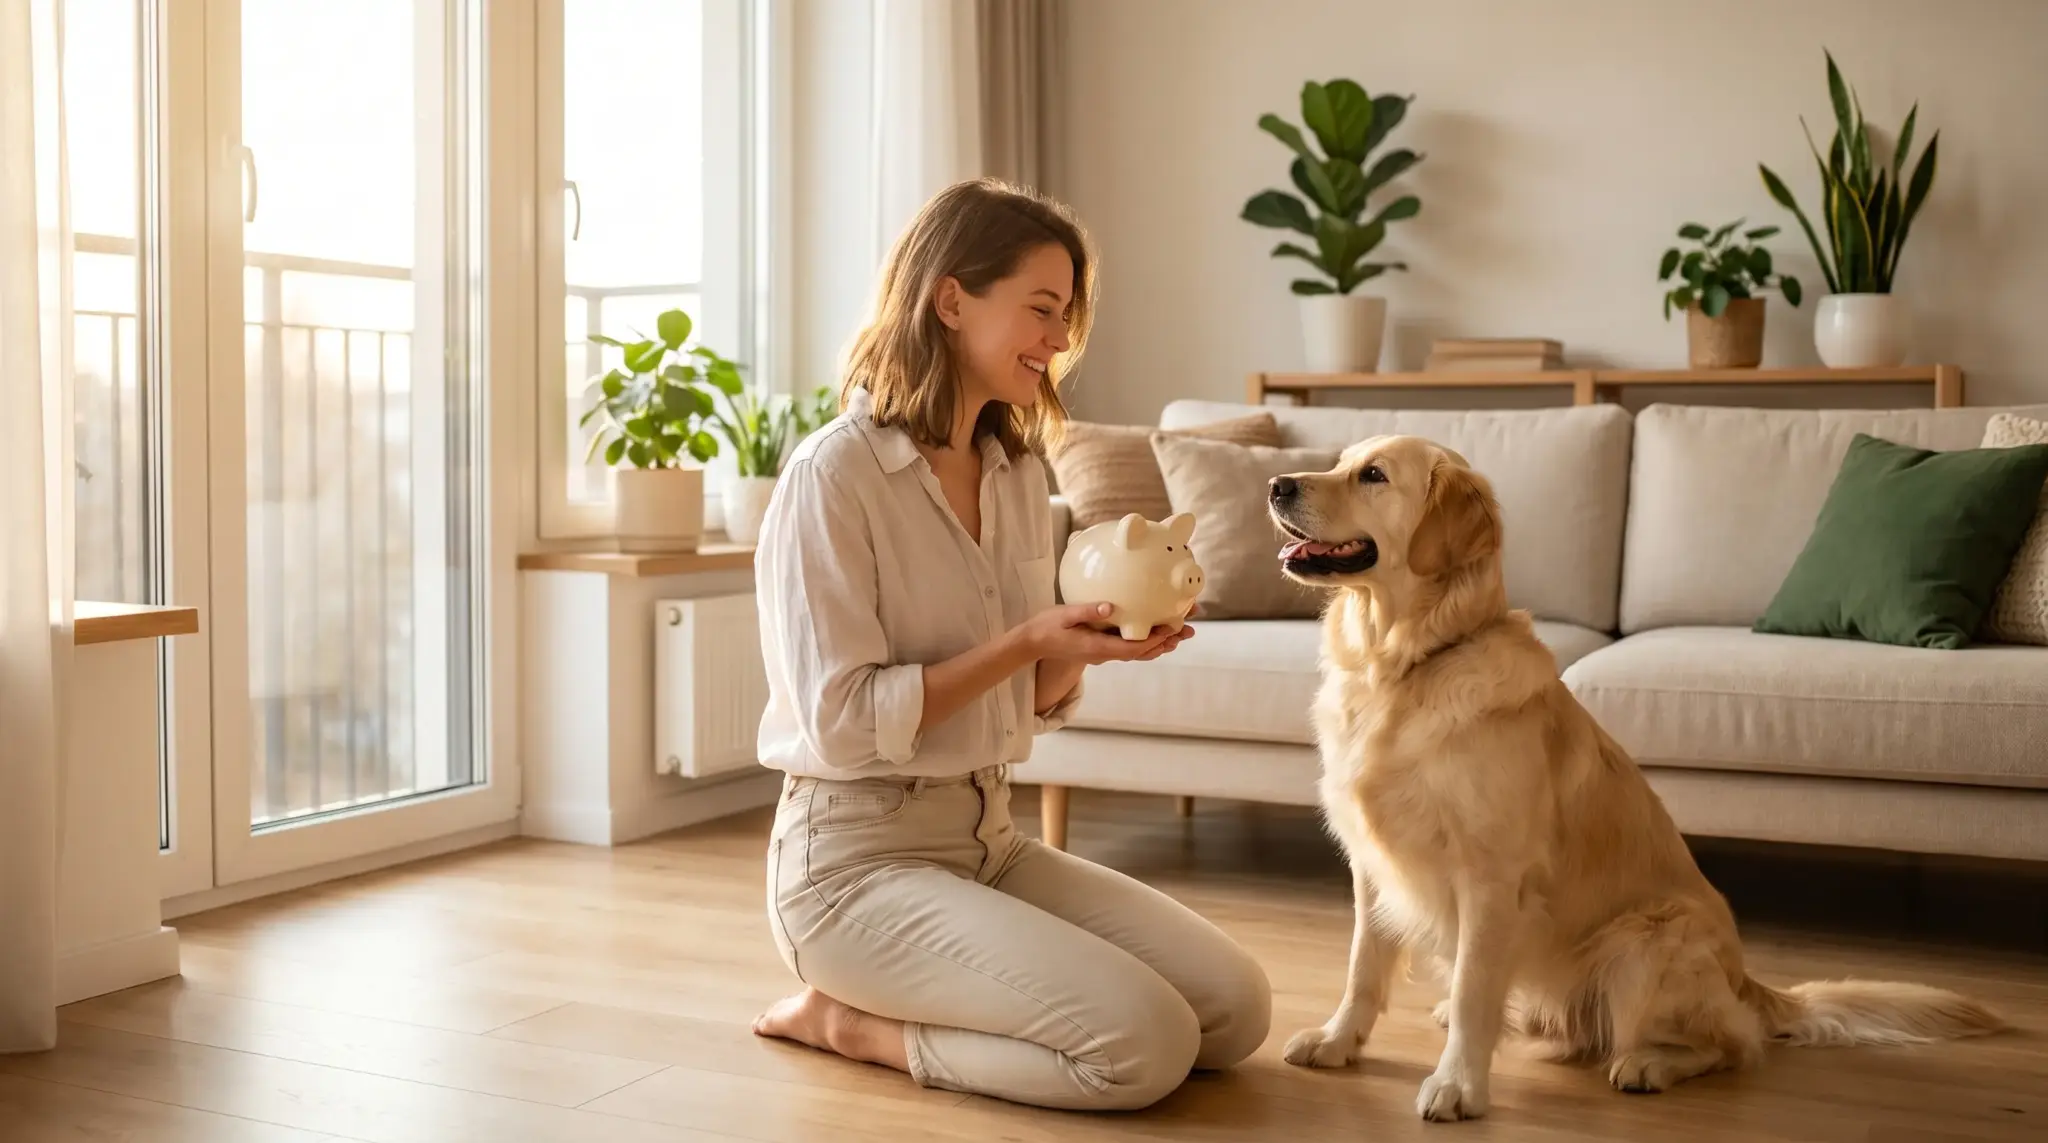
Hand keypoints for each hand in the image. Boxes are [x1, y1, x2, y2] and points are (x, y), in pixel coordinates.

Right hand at [1018, 603, 1194, 665]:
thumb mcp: (1063, 615)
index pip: (1133, 648)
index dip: (1155, 640)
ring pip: (1139, 652)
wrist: (1033, 643)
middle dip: (1167, 642)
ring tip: (1182, 633)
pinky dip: (1148, 642)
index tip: (1172, 629)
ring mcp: (1104, 653)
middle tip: (1189, 630)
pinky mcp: (1103, 648)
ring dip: (1161, 643)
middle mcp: (1104, 654)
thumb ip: (1087, 611)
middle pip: (1142, 653)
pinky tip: (1157, 632)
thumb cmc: (1046, 627)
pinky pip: (1130, 648)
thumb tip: (1109, 607)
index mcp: (1097, 647)